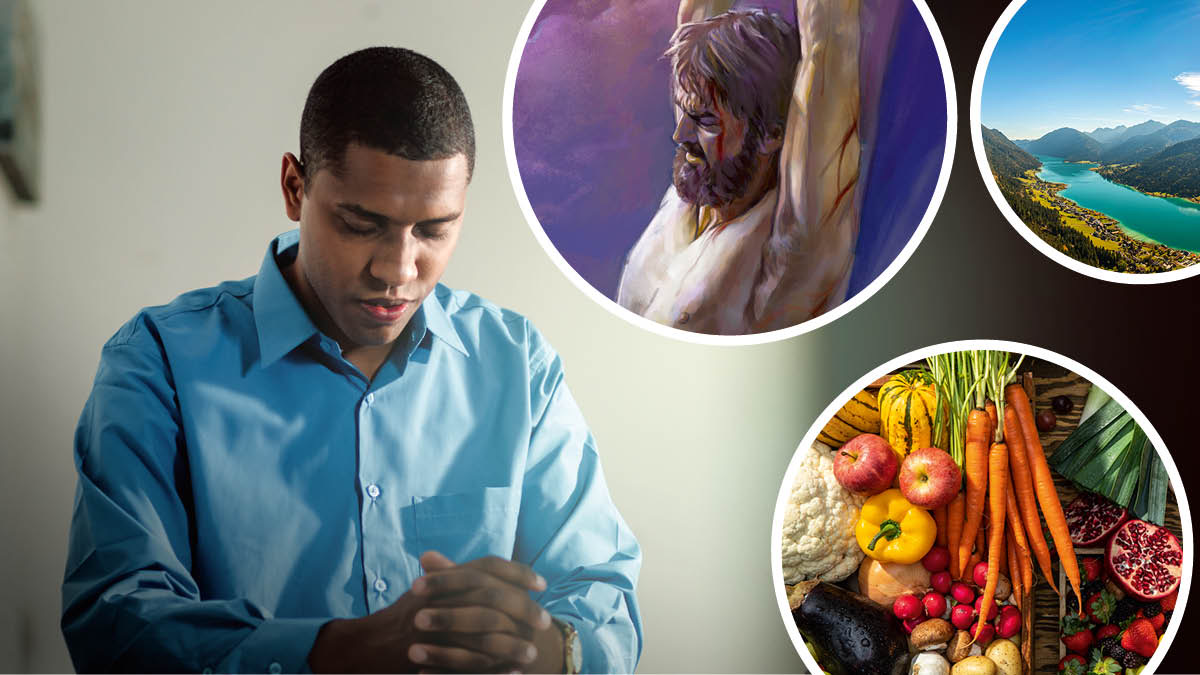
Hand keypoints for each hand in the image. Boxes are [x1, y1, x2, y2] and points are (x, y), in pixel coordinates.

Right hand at [307, 552, 563, 673]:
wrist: (369, 644)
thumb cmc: (402, 616)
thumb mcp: (429, 590)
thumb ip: (454, 577)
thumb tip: (488, 568)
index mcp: (443, 578)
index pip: (487, 566)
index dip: (517, 572)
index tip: (541, 583)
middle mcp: (440, 597)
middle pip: (492, 598)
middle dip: (523, 609)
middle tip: (545, 621)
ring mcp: (435, 627)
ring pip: (484, 634)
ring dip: (512, 644)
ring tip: (531, 654)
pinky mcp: (431, 654)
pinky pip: (469, 664)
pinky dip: (494, 670)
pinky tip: (513, 673)